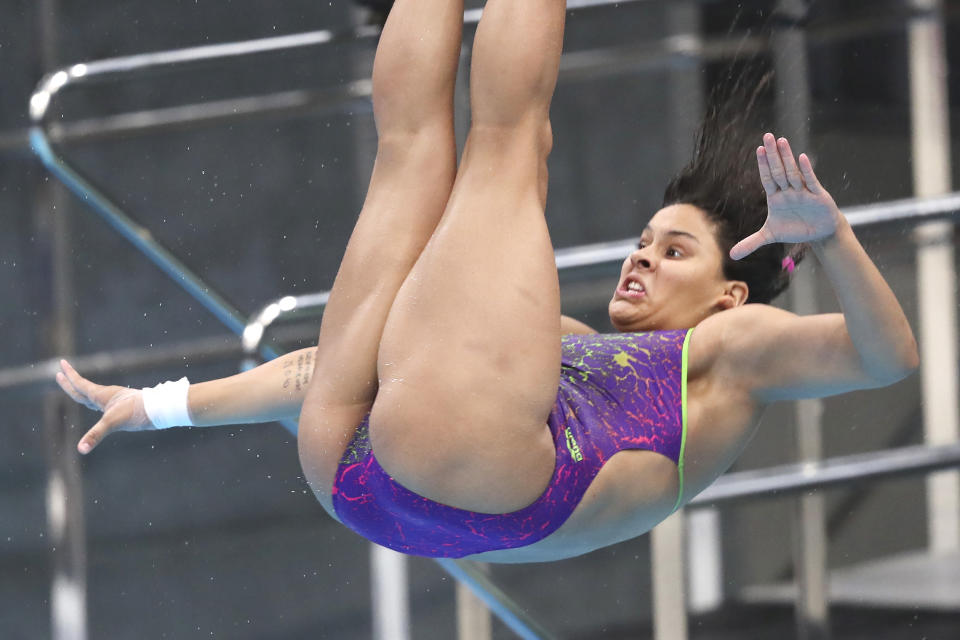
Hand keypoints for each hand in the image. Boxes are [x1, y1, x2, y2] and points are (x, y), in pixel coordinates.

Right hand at [55, 360, 153, 454]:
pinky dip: (99, 403)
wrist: (158, 409)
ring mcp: (116, 401)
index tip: (62, 364)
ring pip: (95, 395)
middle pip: (84, 389)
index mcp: (101, 396)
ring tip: (78, 388)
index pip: (80, 385)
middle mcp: (107, 396)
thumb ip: (95, 435)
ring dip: (84, 391)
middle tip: (60, 373)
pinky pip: (106, 403)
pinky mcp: (124, 407)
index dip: (69, 377)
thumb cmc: (136, 412)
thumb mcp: (113, 423)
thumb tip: (80, 449)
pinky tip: (103, 406)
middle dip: (71, 382)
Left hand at [730, 133, 843, 259]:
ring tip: (782, 141)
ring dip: (788, 157)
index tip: (757, 150)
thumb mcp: (771, 236)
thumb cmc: (794, 229)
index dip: (763, 165)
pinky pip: (811, 181)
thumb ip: (752, 242)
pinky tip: (801, 157)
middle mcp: (789, 191)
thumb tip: (731, 255)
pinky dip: (806, 170)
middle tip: (767, 136)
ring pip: (793, 172)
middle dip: (773, 155)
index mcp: (776, 197)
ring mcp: (803, 191)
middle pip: (779, 170)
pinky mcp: (818, 196)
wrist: (819, 233)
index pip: (767, 178)